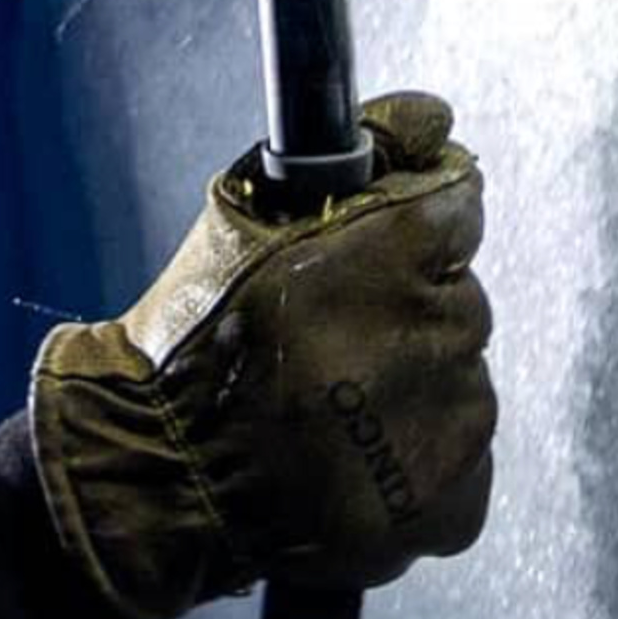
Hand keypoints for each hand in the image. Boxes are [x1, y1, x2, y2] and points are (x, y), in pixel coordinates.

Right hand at [28, 94, 495, 618]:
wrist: (160, 482)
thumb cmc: (188, 342)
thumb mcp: (243, 216)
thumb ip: (353, 155)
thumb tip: (435, 116)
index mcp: (391, 254)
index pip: (456, 205)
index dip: (409, 223)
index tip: (374, 246)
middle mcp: (436, 336)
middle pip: (455, 298)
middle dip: (401, 309)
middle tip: (322, 340)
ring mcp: (451, 428)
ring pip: (457, 379)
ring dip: (407, 384)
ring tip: (322, 407)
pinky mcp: (453, 502)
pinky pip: (456, 459)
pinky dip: (412, 457)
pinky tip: (344, 459)